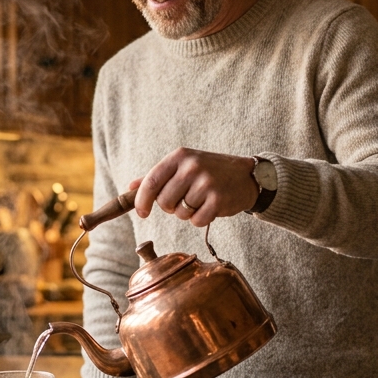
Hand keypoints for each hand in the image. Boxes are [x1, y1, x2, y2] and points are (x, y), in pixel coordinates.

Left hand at [130, 147, 258, 226]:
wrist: (246, 176)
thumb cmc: (210, 172)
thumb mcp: (183, 166)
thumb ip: (157, 176)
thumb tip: (131, 186)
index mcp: (179, 156)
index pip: (151, 182)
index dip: (142, 201)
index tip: (142, 212)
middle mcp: (191, 167)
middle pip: (164, 202)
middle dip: (171, 207)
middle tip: (184, 200)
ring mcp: (206, 182)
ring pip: (180, 213)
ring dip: (187, 213)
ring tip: (200, 201)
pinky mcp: (218, 199)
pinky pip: (196, 220)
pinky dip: (200, 219)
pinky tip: (210, 207)